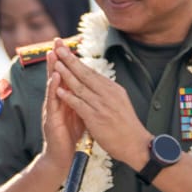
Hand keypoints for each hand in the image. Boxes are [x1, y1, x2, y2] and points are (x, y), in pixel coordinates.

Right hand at [39, 46, 86, 172]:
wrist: (63, 157)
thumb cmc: (70, 134)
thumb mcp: (78, 112)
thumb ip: (80, 98)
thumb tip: (88, 84)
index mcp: (64, 98)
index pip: (65, 75)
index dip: (66, 60)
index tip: (68, 43)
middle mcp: (55, 101)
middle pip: (55, 76)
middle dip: (56, 58)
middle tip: (56, 41)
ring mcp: (51, 109)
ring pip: (51, 86)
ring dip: (52, 69)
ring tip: (54, 54)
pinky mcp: (50, 119)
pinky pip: (52, 102)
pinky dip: (53, 89)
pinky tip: (55, 79)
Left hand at [47, 43, 150, 170]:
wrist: (136, 144)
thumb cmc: (126, 126)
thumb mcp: (120, 102)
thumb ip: (107, 92)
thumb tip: (96, 82)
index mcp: (113, 89)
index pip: (92, 72)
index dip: (78, 61)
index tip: (67, 51)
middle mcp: (108, 94)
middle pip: (85, 74)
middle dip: (70, 60)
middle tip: (59, 47)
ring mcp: (102, 106)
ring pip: (80, 86)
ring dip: (66, 74)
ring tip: (55, 63)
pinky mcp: (96, 118)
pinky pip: (79, 104)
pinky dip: (68, 96)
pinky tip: (58, 90)